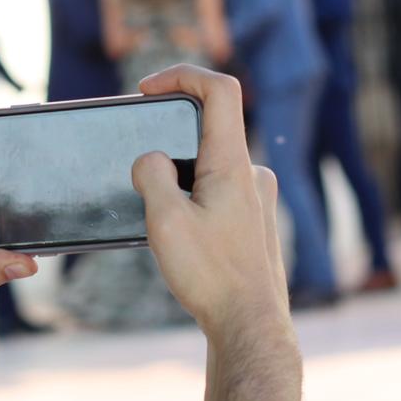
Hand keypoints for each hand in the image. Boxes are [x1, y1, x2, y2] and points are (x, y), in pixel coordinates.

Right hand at [129, 66, 289, 343]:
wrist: (249, 326)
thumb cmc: (211, 277)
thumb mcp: (164, 221)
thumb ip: (151, 175)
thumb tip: (150, 159)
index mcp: (234, 164)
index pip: (220, 89)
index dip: (182, 74)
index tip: (146, 90)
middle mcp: (253, 173)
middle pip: (210, 126)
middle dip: (170, 138)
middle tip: (141, 166)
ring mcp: (259, 197)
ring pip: (212, 164)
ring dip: (180, 175)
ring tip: (159, 215)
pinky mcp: (256, 220)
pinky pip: (220, 190)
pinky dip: (193, 197)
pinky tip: (180, 237)